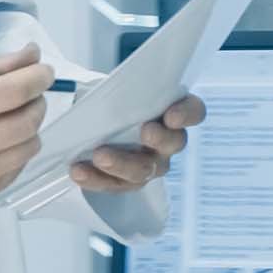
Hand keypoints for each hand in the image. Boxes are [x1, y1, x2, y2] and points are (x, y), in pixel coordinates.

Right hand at [0, 44, 53, 209]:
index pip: (12, 91)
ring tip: (13, 120)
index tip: (44, 72)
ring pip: (30, 145)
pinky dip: (17, 150)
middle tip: (32, 96)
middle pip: (26, 120)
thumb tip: (32, 56)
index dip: (36, 78)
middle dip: (37, 102)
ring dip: (30, 128)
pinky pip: (19, 166)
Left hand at [69, 93, 207, 195]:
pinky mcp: (126, 182)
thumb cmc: (109, 102)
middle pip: (174, 143)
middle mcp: (167, 141)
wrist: (88, 123)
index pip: (194, 111)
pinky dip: (95, 178)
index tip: (172, 116)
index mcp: (172, 111)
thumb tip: (96, 88)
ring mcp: (149, 164)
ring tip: (99, 156)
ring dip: (122, 163)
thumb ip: (118, 88)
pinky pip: (114, 185)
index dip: (187, 114)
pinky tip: (79, 171)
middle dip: (160, 139)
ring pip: (144, 170)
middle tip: (146, 132)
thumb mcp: (115, 89)